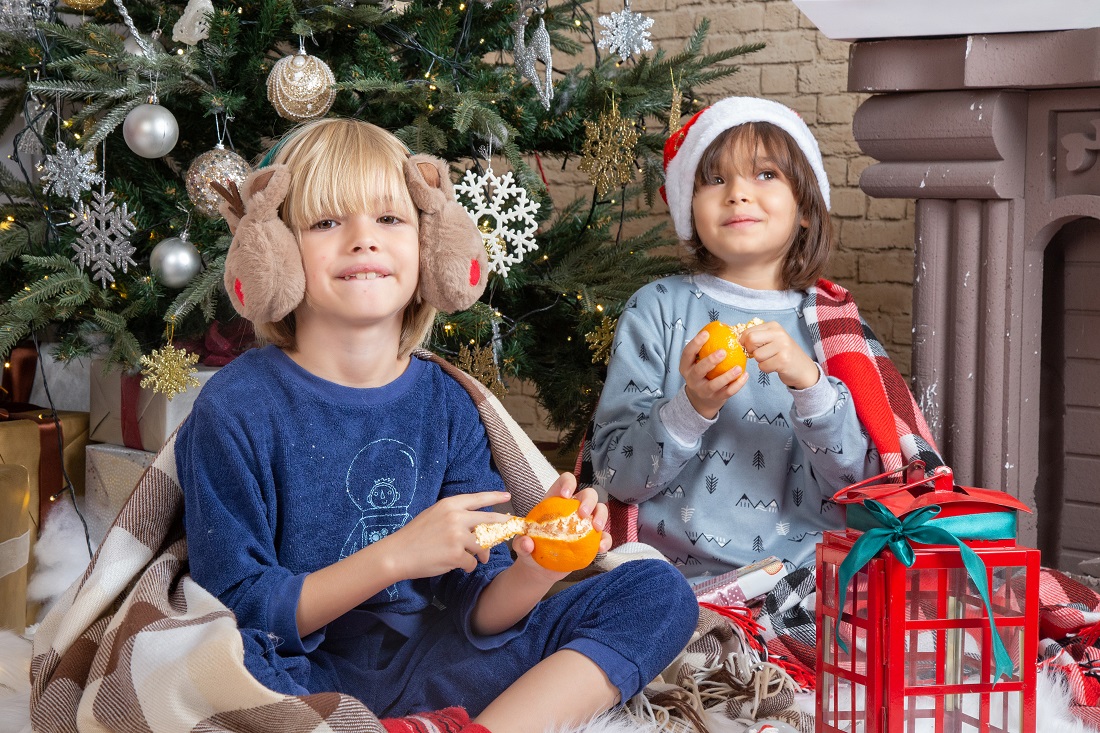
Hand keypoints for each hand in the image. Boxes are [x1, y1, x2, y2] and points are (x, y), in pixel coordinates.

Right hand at [386, 491, 512, 578]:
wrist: (397, 554)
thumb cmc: (414, 536)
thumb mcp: (434, 515)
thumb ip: (455, 515)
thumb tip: (477, 522)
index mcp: (450, 504)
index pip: (478, 498)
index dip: (495, 497)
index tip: (507, 496)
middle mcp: (456, 517)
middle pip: (489, 520)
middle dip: (502, 527)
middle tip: (508, 530)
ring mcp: (457, 536)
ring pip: (483, 544)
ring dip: (483, 554)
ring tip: (480, 558)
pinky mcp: (456, 554)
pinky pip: (472, 561)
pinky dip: (469, 566)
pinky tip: (462, 566)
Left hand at [511, 473, 612, 576]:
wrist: (540, 570)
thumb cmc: (531, 549)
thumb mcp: (520, 546)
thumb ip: (520, 544)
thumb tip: (527, 543)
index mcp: (555, 502)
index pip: (566, 481)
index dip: (568, 483)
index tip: (565, 495)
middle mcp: (573, 509)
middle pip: (588, 494)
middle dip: (589, 500)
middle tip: (582, 514)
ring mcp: (585, 524)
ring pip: (600, 510)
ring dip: (601, 515)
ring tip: (596, 528)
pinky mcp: (592, 541)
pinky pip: (604, 536)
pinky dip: (606, 540)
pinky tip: (601, 548)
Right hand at [679, 328, 749, 418]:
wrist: (701, 400)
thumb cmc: (703, 374)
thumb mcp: (698, 362)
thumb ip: (706, 348)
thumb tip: (724, 327)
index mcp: (686, 367)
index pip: (687, 354)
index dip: (695, 343)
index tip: (706, 333)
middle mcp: (692, 379)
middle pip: (699, 370)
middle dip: (710, 361)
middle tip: (723, 351)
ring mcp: (703, 391)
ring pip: (714, 384)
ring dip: (727, 376)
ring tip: (738, 367)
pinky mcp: (716, 398)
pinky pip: (727, 392)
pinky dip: (737, 384)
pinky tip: (745, 375)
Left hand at [739, 321, 817, 389]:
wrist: (804, 369)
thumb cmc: (783, 354)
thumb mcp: (772, 340)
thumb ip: (757, 337)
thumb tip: (737, 340)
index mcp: (774, 326)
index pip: (748, 331)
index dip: (744, 342)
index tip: (751, 348)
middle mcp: (779, 334)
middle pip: (751, 340)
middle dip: (751, 351)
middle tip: (760, 355)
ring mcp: (783, 346)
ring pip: (756, 355)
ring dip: (760, 362)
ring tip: (772, 360)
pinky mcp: (783, 360)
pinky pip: (763, 366)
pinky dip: (766, 369)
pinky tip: (776, 366)